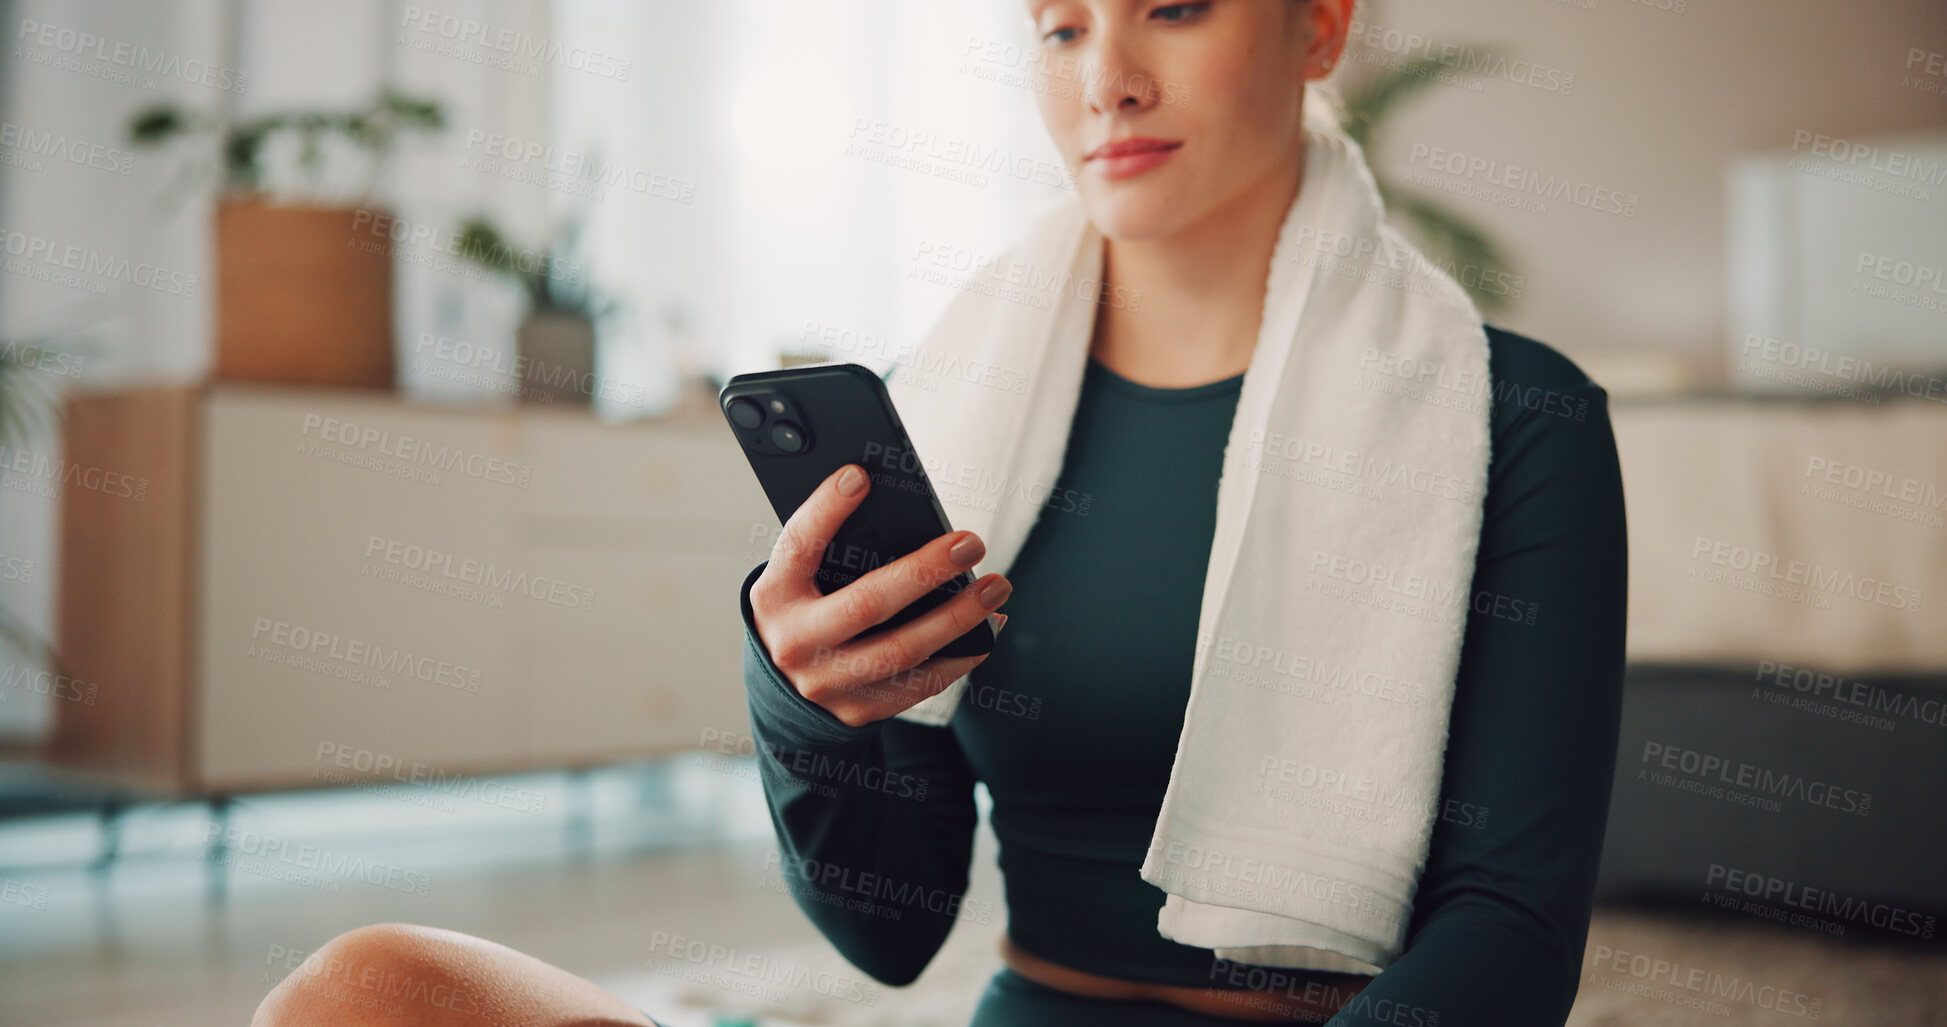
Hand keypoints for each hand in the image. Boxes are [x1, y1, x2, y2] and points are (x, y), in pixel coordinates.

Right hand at [749, 463, 1012, 727]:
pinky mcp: (859, 709)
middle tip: (970, 544)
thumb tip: (902, 514)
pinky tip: (988, 630)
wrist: (782, 688)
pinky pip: (920, 685)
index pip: (798, 545)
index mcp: (776, 596)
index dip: (825, 510)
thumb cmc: (804, 610)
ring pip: (903, 651)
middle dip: (924, 572)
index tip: (858, 476)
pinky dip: (961, 656)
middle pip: (867, 605)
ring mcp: (826, 683)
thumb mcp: (798, 578)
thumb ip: (833, 548)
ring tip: (995, 587)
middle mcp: (796, 642)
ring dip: (958, 618)